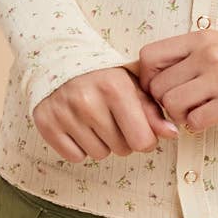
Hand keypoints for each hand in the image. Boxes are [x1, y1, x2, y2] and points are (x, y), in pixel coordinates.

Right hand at [33, 65, 178, 163]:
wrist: (61, 61)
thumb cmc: (104, 78)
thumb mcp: (133, 85)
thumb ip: (153, 110)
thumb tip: (172, 133)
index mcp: (115, 87)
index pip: (143, 141)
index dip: (145, 139)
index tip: (139, 127)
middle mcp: (88, 99)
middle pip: (122, 149)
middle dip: (123, 139)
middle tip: (113, 119)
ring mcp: (64, 112)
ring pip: (99, 155)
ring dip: (101, 143)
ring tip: (95, 121)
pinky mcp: (45, 122)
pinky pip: (74, 156)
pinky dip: (79, 147)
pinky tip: (78, 126)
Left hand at [137, 31, 217, 134]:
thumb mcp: (216, 44)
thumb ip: (186, 56)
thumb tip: (150, 80)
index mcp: (200, 39)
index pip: (149, 56)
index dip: (146, 78)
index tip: (158, 87)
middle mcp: (208, 55)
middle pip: (158, 87)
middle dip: (164, 102)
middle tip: (180, 105)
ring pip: (172, 105)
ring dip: (179, 116)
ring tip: (194, 112)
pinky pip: (194, 121)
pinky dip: (196, 125)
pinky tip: (207, 119)